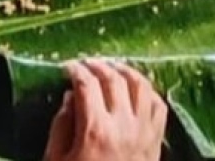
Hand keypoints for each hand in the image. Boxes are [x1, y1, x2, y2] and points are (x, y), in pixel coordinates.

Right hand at [42, 60, 167, 160]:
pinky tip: (137, 88)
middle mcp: (123, 125)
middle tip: (87, 63)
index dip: (76, 70)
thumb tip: (71, 97)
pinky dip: (148, 90)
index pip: (87, 84)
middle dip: (98, 65)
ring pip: (141, 85)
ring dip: (125, 71)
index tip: (68, 66)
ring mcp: (144, 132)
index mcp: (95, 130)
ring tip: (112, 68)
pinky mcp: (156, 141)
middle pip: (114, 79)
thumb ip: (61, 126)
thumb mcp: (56, 160)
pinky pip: (159, 105)